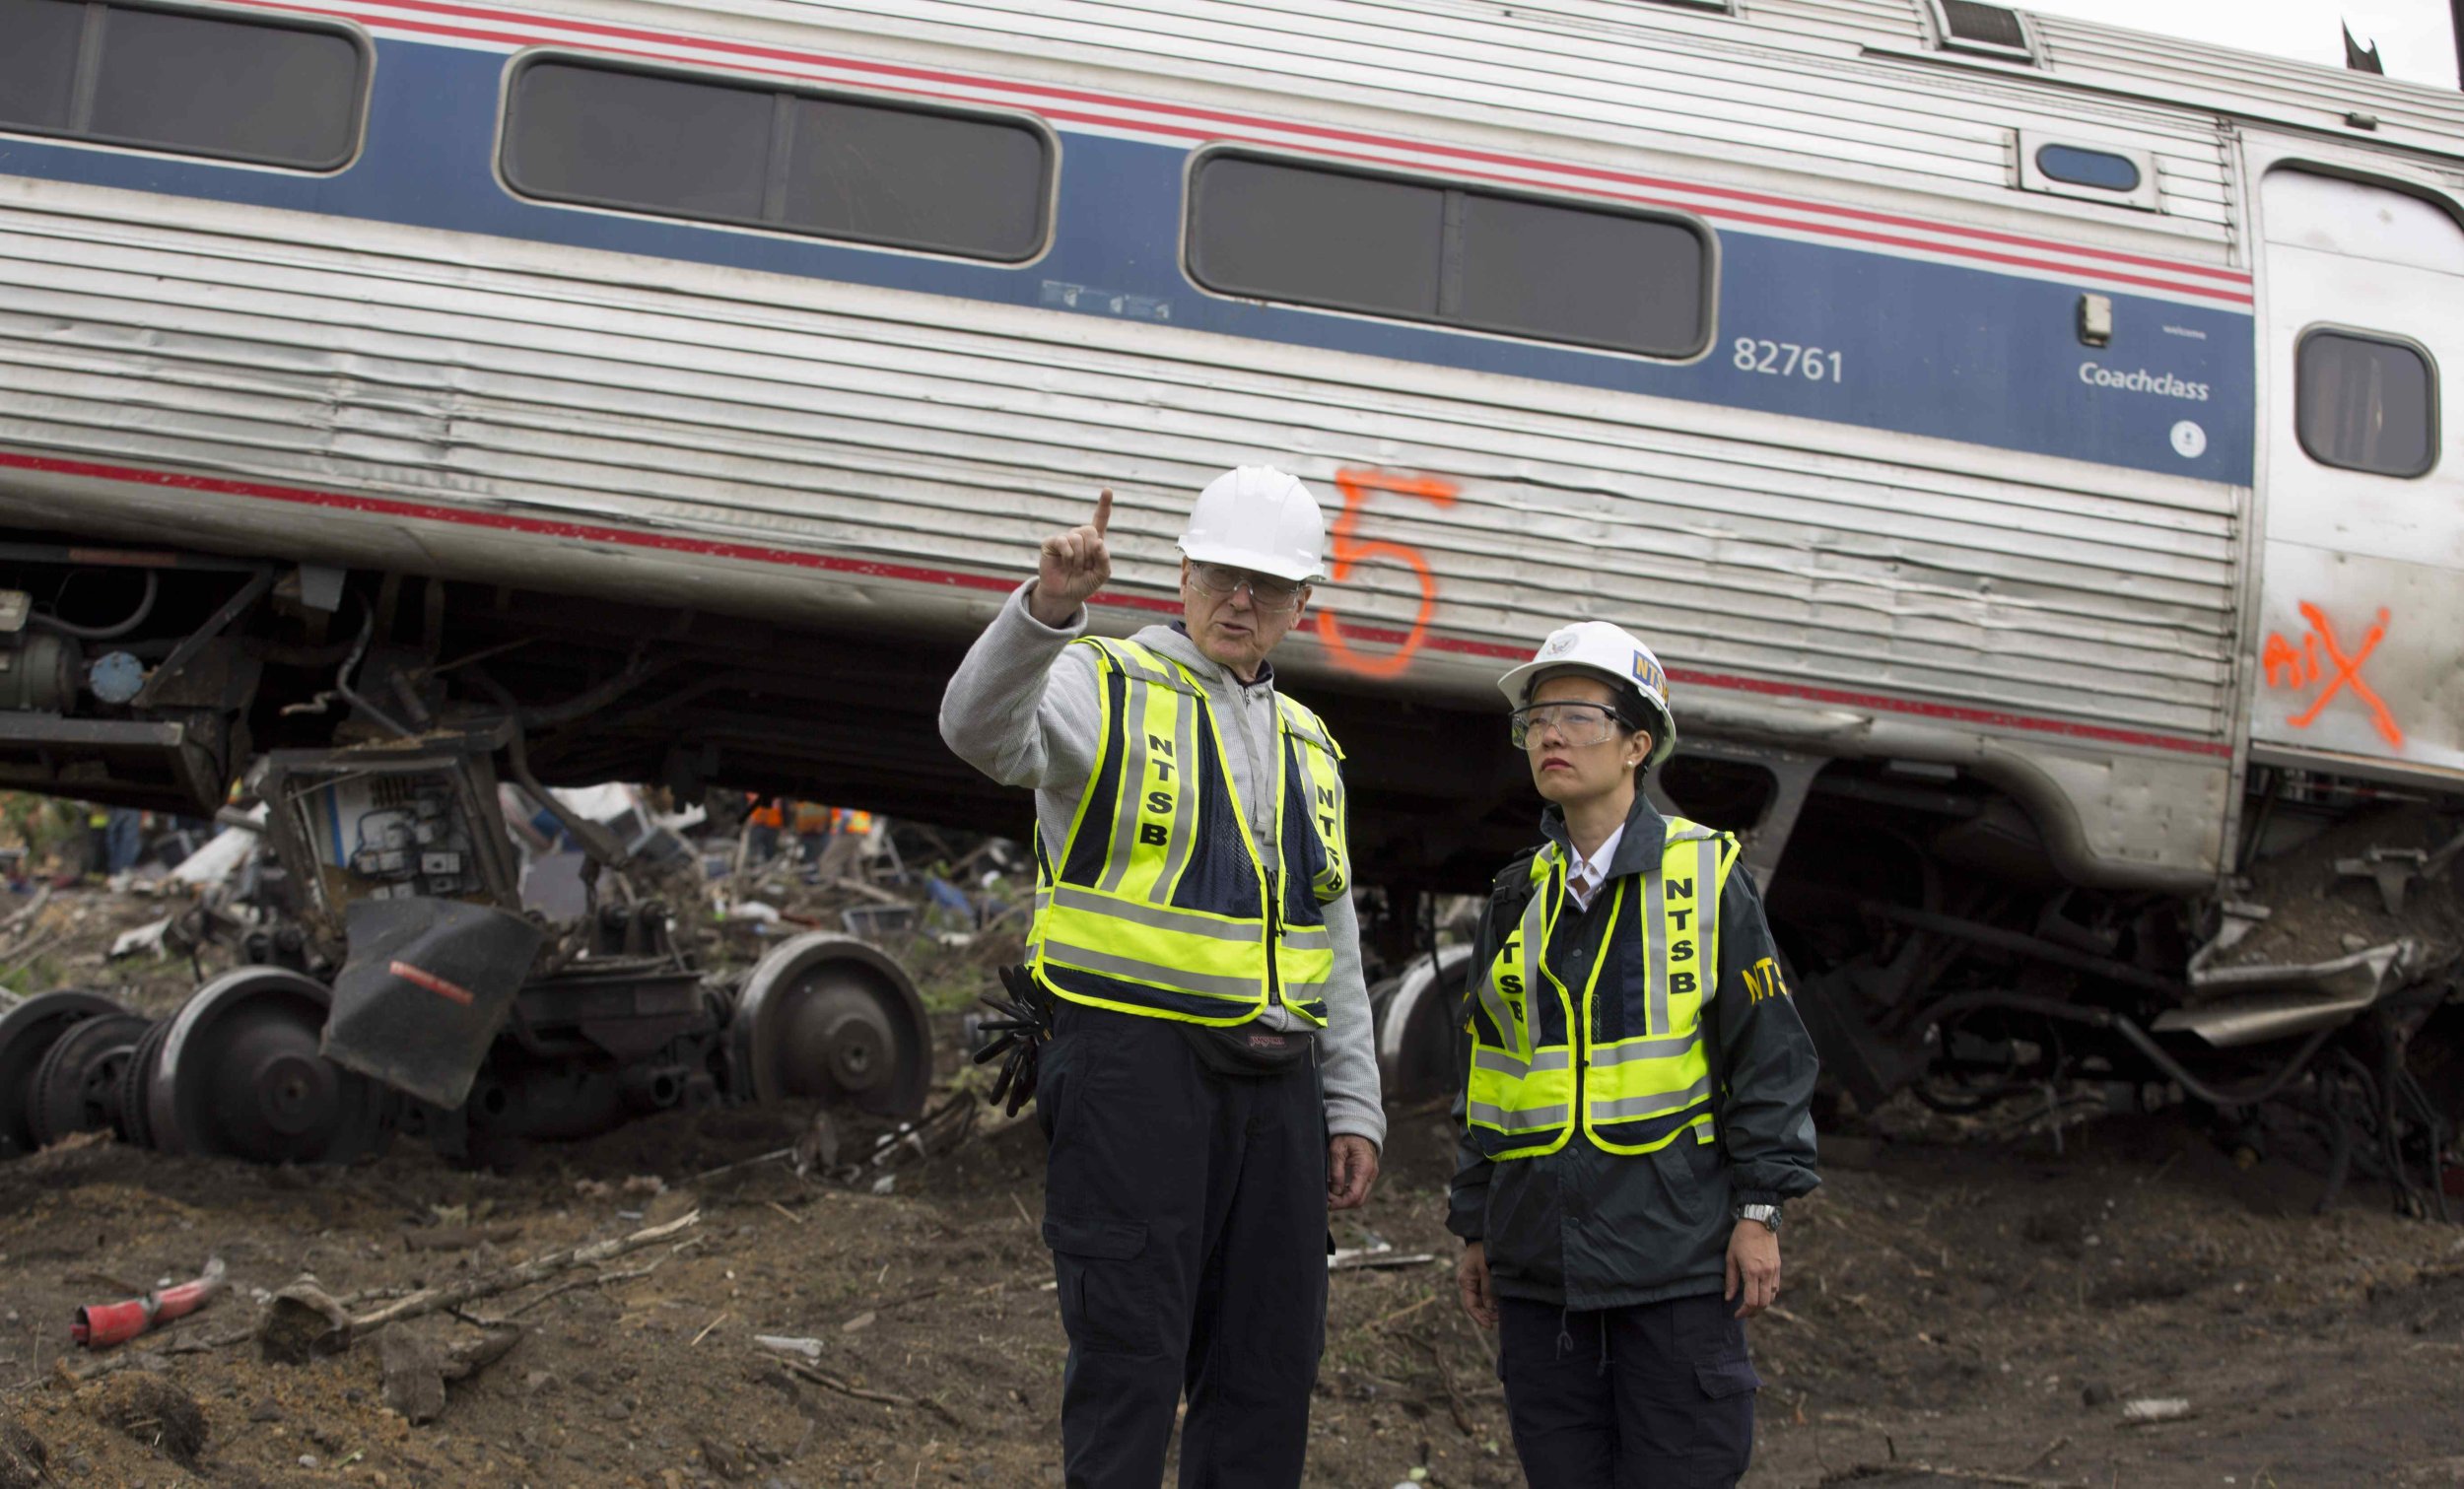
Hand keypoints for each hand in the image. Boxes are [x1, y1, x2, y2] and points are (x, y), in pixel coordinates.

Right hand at [1028, 489, 1112, 626]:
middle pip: (1090, 531)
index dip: (1104, 505)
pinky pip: (1064, 542)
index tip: (1107, 490)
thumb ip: (1105, 559)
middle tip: (1084, 566)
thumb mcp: (1102, 574)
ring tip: (1074, 568)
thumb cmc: (1083, 583)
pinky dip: (1069, 556)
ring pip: (1078, 537)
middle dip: (1090, 552)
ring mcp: (1064, 538)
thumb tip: (1099, 542)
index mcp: (1094, 541)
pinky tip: (1065, 564)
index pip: (1100, 519)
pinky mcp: (1051, 543)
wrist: (1064, 595)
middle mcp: (1079, 536)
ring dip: (1079, 558)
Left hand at [1327, 1135, 1378, 1210]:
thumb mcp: (1337, 1150)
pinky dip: (1348, 1193)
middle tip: (1327, 1198)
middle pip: (1359, 1200)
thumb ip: (1336, 1171)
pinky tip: (1336, 1187)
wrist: (1359, 1126)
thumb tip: (1335, 1191)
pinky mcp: (1368, 1175)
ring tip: (1329, 1192)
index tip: (1328, 1203)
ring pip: (1360, 1197)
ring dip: (1345, 1199)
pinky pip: (1360, 1190)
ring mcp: (1372, 1175)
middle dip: (1342, 1203)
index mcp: (1364, 1168)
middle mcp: (1371, 1174)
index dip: (1341, 1203)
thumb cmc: (1347, 1136)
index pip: (1355, 1195)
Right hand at [1456, 1241, 1498, 1328]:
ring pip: (1484, 1301)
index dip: (1480, 1317)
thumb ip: (1488, 1288)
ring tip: (1504, 1312)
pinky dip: (1495, 1300)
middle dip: (1488, 1314)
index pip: (1470, 1306)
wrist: (1486, 1233)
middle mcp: (1470, 1283)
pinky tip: (1503, 1304)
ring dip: (1492, 1308)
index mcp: (1466, 1281)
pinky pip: (1488, 1293)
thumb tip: (1490, 1308)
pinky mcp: (1485, 1278)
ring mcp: (1477, 1281)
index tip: (1490, 1326)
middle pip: (1477, 1305)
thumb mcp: (1486, 1268)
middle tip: (1501, 1319)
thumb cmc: (1484, 1249)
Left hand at [1725, 1220, 1780, 1318]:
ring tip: (1750, 1305)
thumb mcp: (1730, 1258)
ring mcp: (1774, 1270)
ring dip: (1762, 1305)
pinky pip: (1775, 1288)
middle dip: (1753, 1312)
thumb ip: (1730, 1280)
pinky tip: (1759, 1293)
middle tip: (1743, 1313)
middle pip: (1764, 1303)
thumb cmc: (1740, 1238)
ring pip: (1772, 1297)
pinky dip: (1768, 1295)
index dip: (1744, 1311)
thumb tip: (1729, 1299)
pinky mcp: (1778, 1267)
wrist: (1759, 1222)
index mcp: (1752, 1272)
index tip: (1736, 1314)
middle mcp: (1765, 1273)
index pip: (1751, 1301)